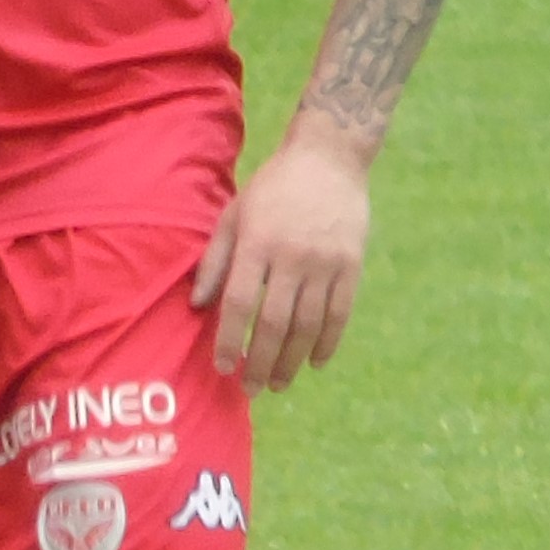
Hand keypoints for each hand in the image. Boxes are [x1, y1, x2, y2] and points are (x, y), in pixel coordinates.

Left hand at [191, 122, 372, 391]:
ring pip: (309, 325)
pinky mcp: (352, 265)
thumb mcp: (233, 216)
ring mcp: (326, 262)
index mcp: (257, 243)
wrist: (327, 159)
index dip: (230, 339)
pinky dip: (328, 343)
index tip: (222, 367)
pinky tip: (315, 363)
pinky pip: (340, 314)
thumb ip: (215, 261)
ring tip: (277, 384)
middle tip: (250, 389)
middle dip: (260, 362)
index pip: (239, 303)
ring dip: (292, 360)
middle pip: (275, 322)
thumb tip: (197, 305)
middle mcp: (292, 256)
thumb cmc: (271, 189)